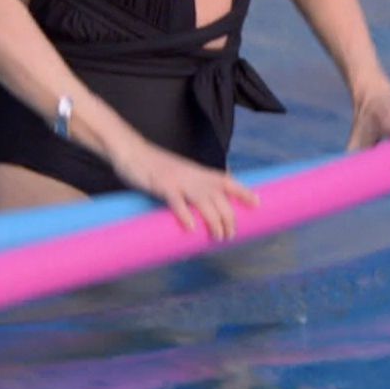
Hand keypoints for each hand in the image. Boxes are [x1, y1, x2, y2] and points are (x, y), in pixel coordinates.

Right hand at [113, 139, 259, 240]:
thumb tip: (203, 205)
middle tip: (230, 236)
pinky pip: (176, 200)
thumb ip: (193, 184)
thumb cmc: (155, 166)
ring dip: (214, 220)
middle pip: (219, 196)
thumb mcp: (180, 173)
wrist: (132, 151)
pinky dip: (185, 214)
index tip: (257, 203)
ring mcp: (178, 180)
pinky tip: (192, 227)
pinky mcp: (162, 185)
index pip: (227, 180)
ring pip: (203, 200)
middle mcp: (193, 175)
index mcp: (198, 172)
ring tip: (218, 236)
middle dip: (229, 217)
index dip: (243, 191)